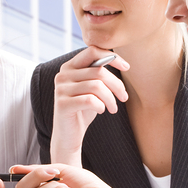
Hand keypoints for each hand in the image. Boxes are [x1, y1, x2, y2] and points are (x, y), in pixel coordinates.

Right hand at [50, 48, 128, 166]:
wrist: (69, 136)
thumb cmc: (84, 110)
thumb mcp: (92, 88)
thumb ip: (99, 74)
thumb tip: (120, 61)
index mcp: (69, 66)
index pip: (92, 51)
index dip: (113, 57)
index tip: (127, 67)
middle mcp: (62, 75)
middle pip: (98, 71)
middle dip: (117, 85)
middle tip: (124, 97)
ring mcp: (60, 89)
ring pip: (97, 86)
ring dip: (111, 99)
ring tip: (114, 108)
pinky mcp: (62, 104)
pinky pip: (90, 100)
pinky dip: (101, 106)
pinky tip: (101, 111)